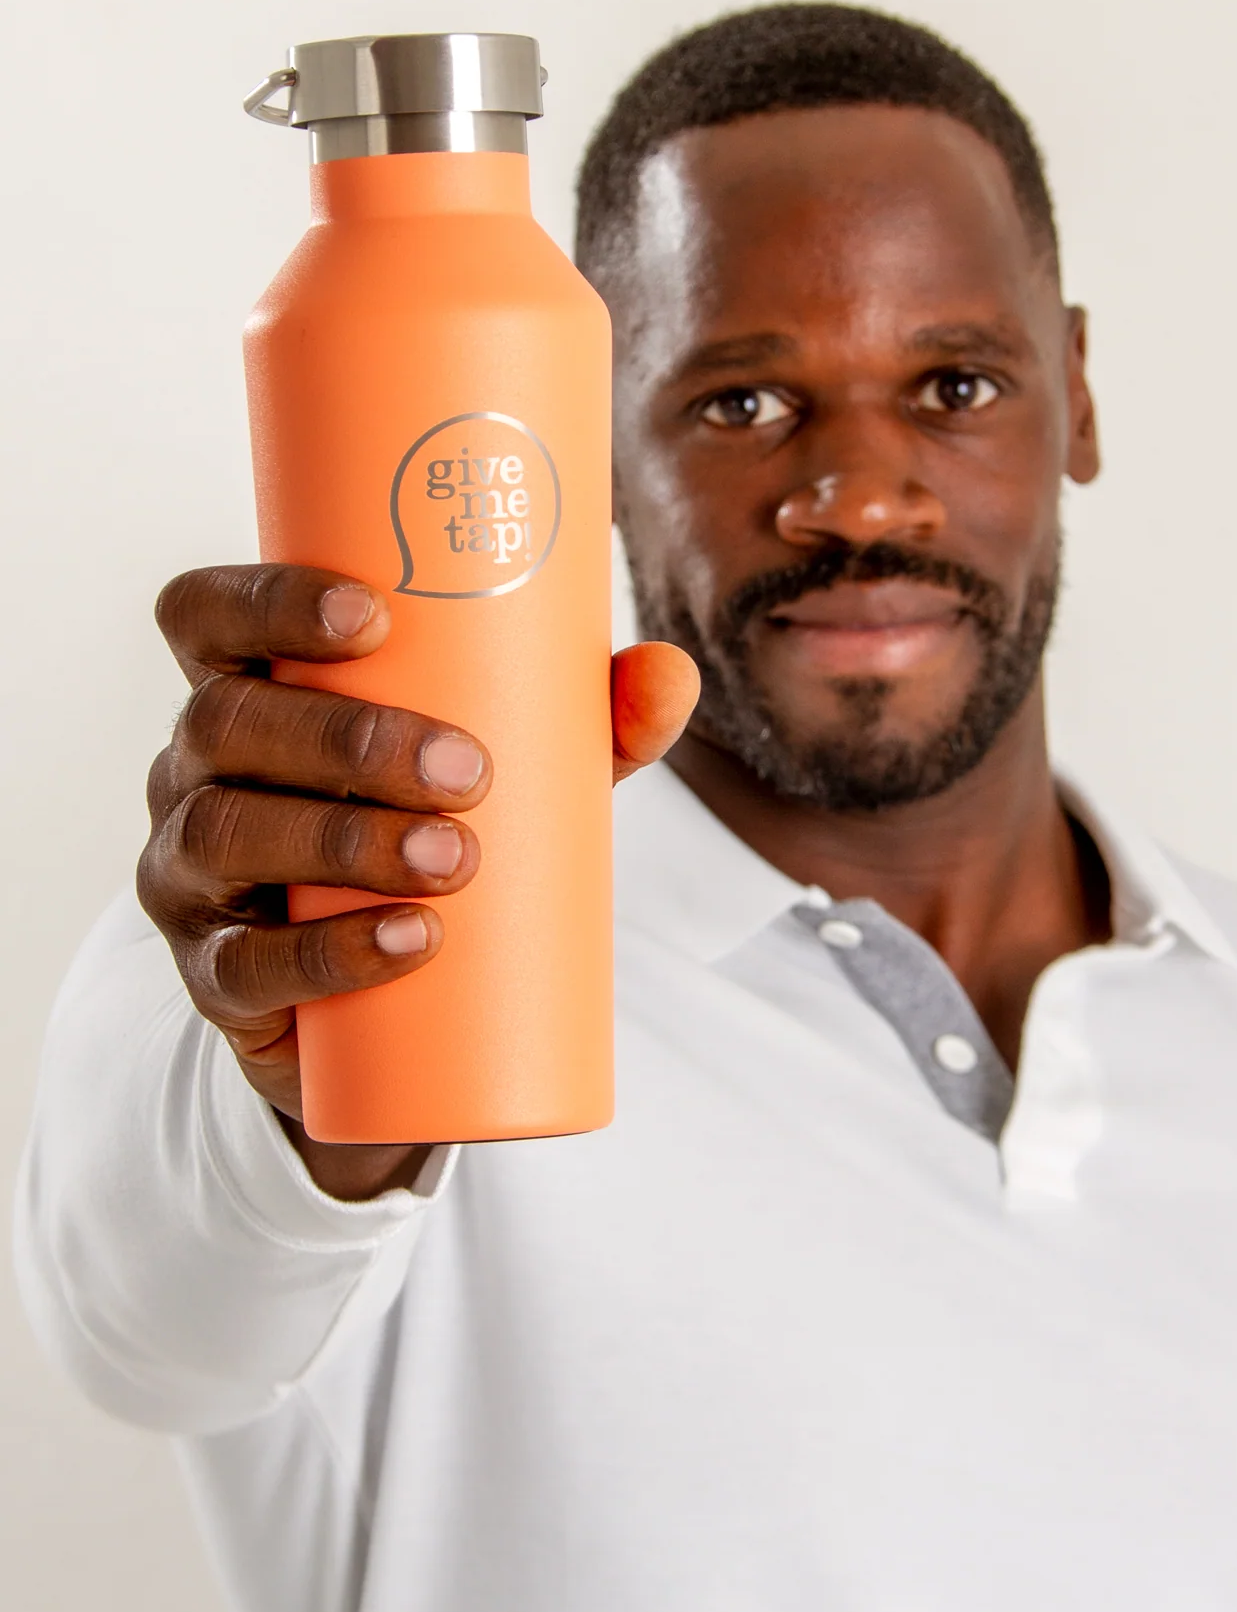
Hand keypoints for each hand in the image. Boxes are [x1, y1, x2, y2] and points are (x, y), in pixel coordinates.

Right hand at [136, 563, 698, 1198]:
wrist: (384, 1009)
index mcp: (248, 688)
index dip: (267, 602)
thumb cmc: (436, 830)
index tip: (374, 619)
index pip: (206, 616)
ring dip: (344, 839)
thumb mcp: (514, 770)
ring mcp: (188, 873)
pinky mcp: (213, 976)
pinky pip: (247, 963)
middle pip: (227, 722)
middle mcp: (193, 768)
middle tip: (470, 770)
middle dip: (348, 738)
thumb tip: (672, 671)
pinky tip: (410, 941)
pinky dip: (332, 954)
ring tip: (455, 858)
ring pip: (230, 834)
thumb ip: (590, 721)